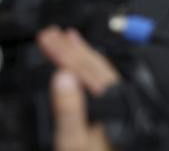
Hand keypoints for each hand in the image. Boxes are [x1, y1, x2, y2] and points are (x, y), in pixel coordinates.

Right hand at [37, 26, 120, 150]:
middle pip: (93, 65)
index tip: (47, 37)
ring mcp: (117, 103)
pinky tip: (87, 66)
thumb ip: (70, 109)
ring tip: (71, 38)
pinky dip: (93, 68)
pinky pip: (104, 80)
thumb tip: (63, 77)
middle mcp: (116, 98)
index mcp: (107, 102)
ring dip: (84, 53)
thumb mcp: (74, 141)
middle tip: (53, 32)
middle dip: (71, 47)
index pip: (82, 69)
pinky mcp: (114, 110)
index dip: (63, 52)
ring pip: (100, 70)